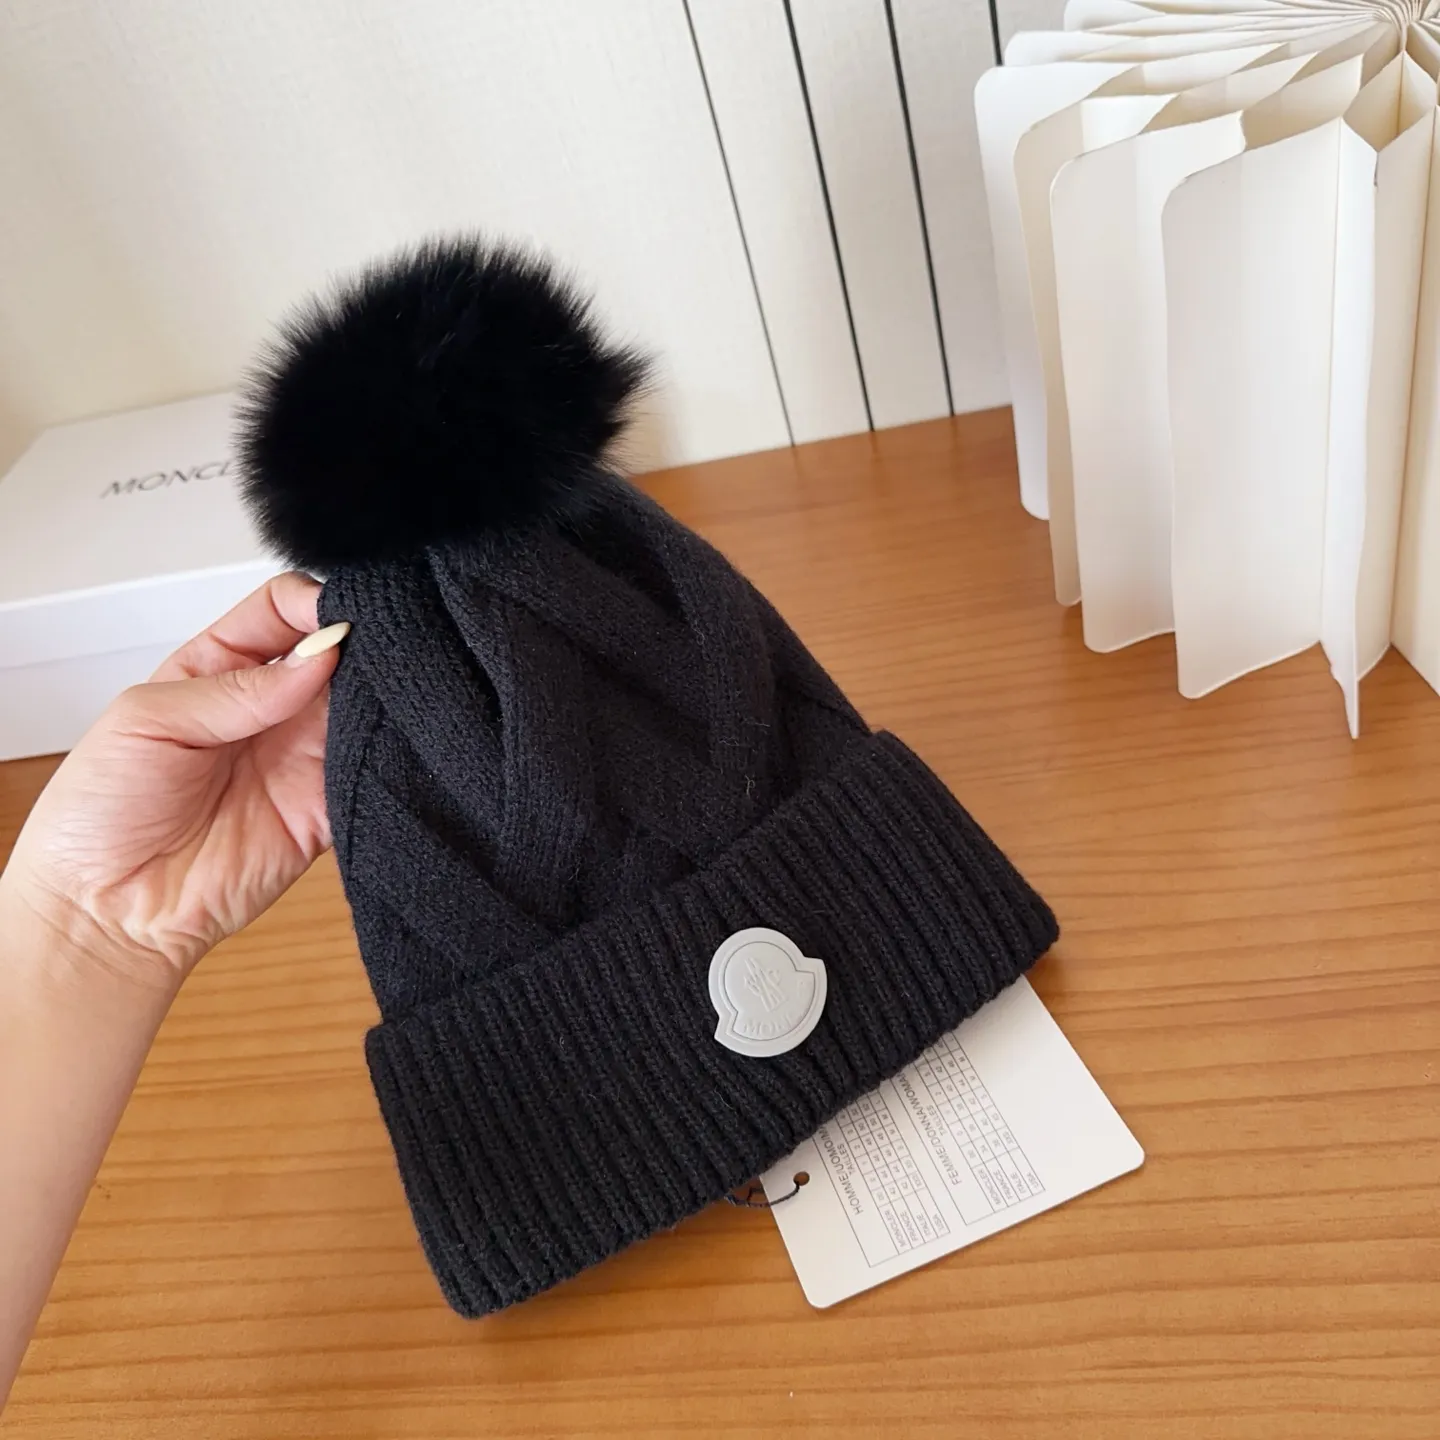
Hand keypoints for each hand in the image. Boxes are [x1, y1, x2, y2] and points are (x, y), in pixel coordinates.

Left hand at [1, 573, 347, 987]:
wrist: (109, 911)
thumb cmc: (102, 814)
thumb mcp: (149, 720)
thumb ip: (235, 688)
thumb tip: (318, 658)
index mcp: (219, 668)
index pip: (282, 610)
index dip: (314, 604)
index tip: (336, 618)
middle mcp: (269, 707)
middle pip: (336, 653)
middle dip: (361, 644)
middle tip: (374, 652)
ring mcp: (302, 756)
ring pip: (364, 708)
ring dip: (380, 698)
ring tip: (383, 697)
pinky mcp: (326, 809)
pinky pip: (373, 772)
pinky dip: (390, 757)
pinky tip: (386, 744)